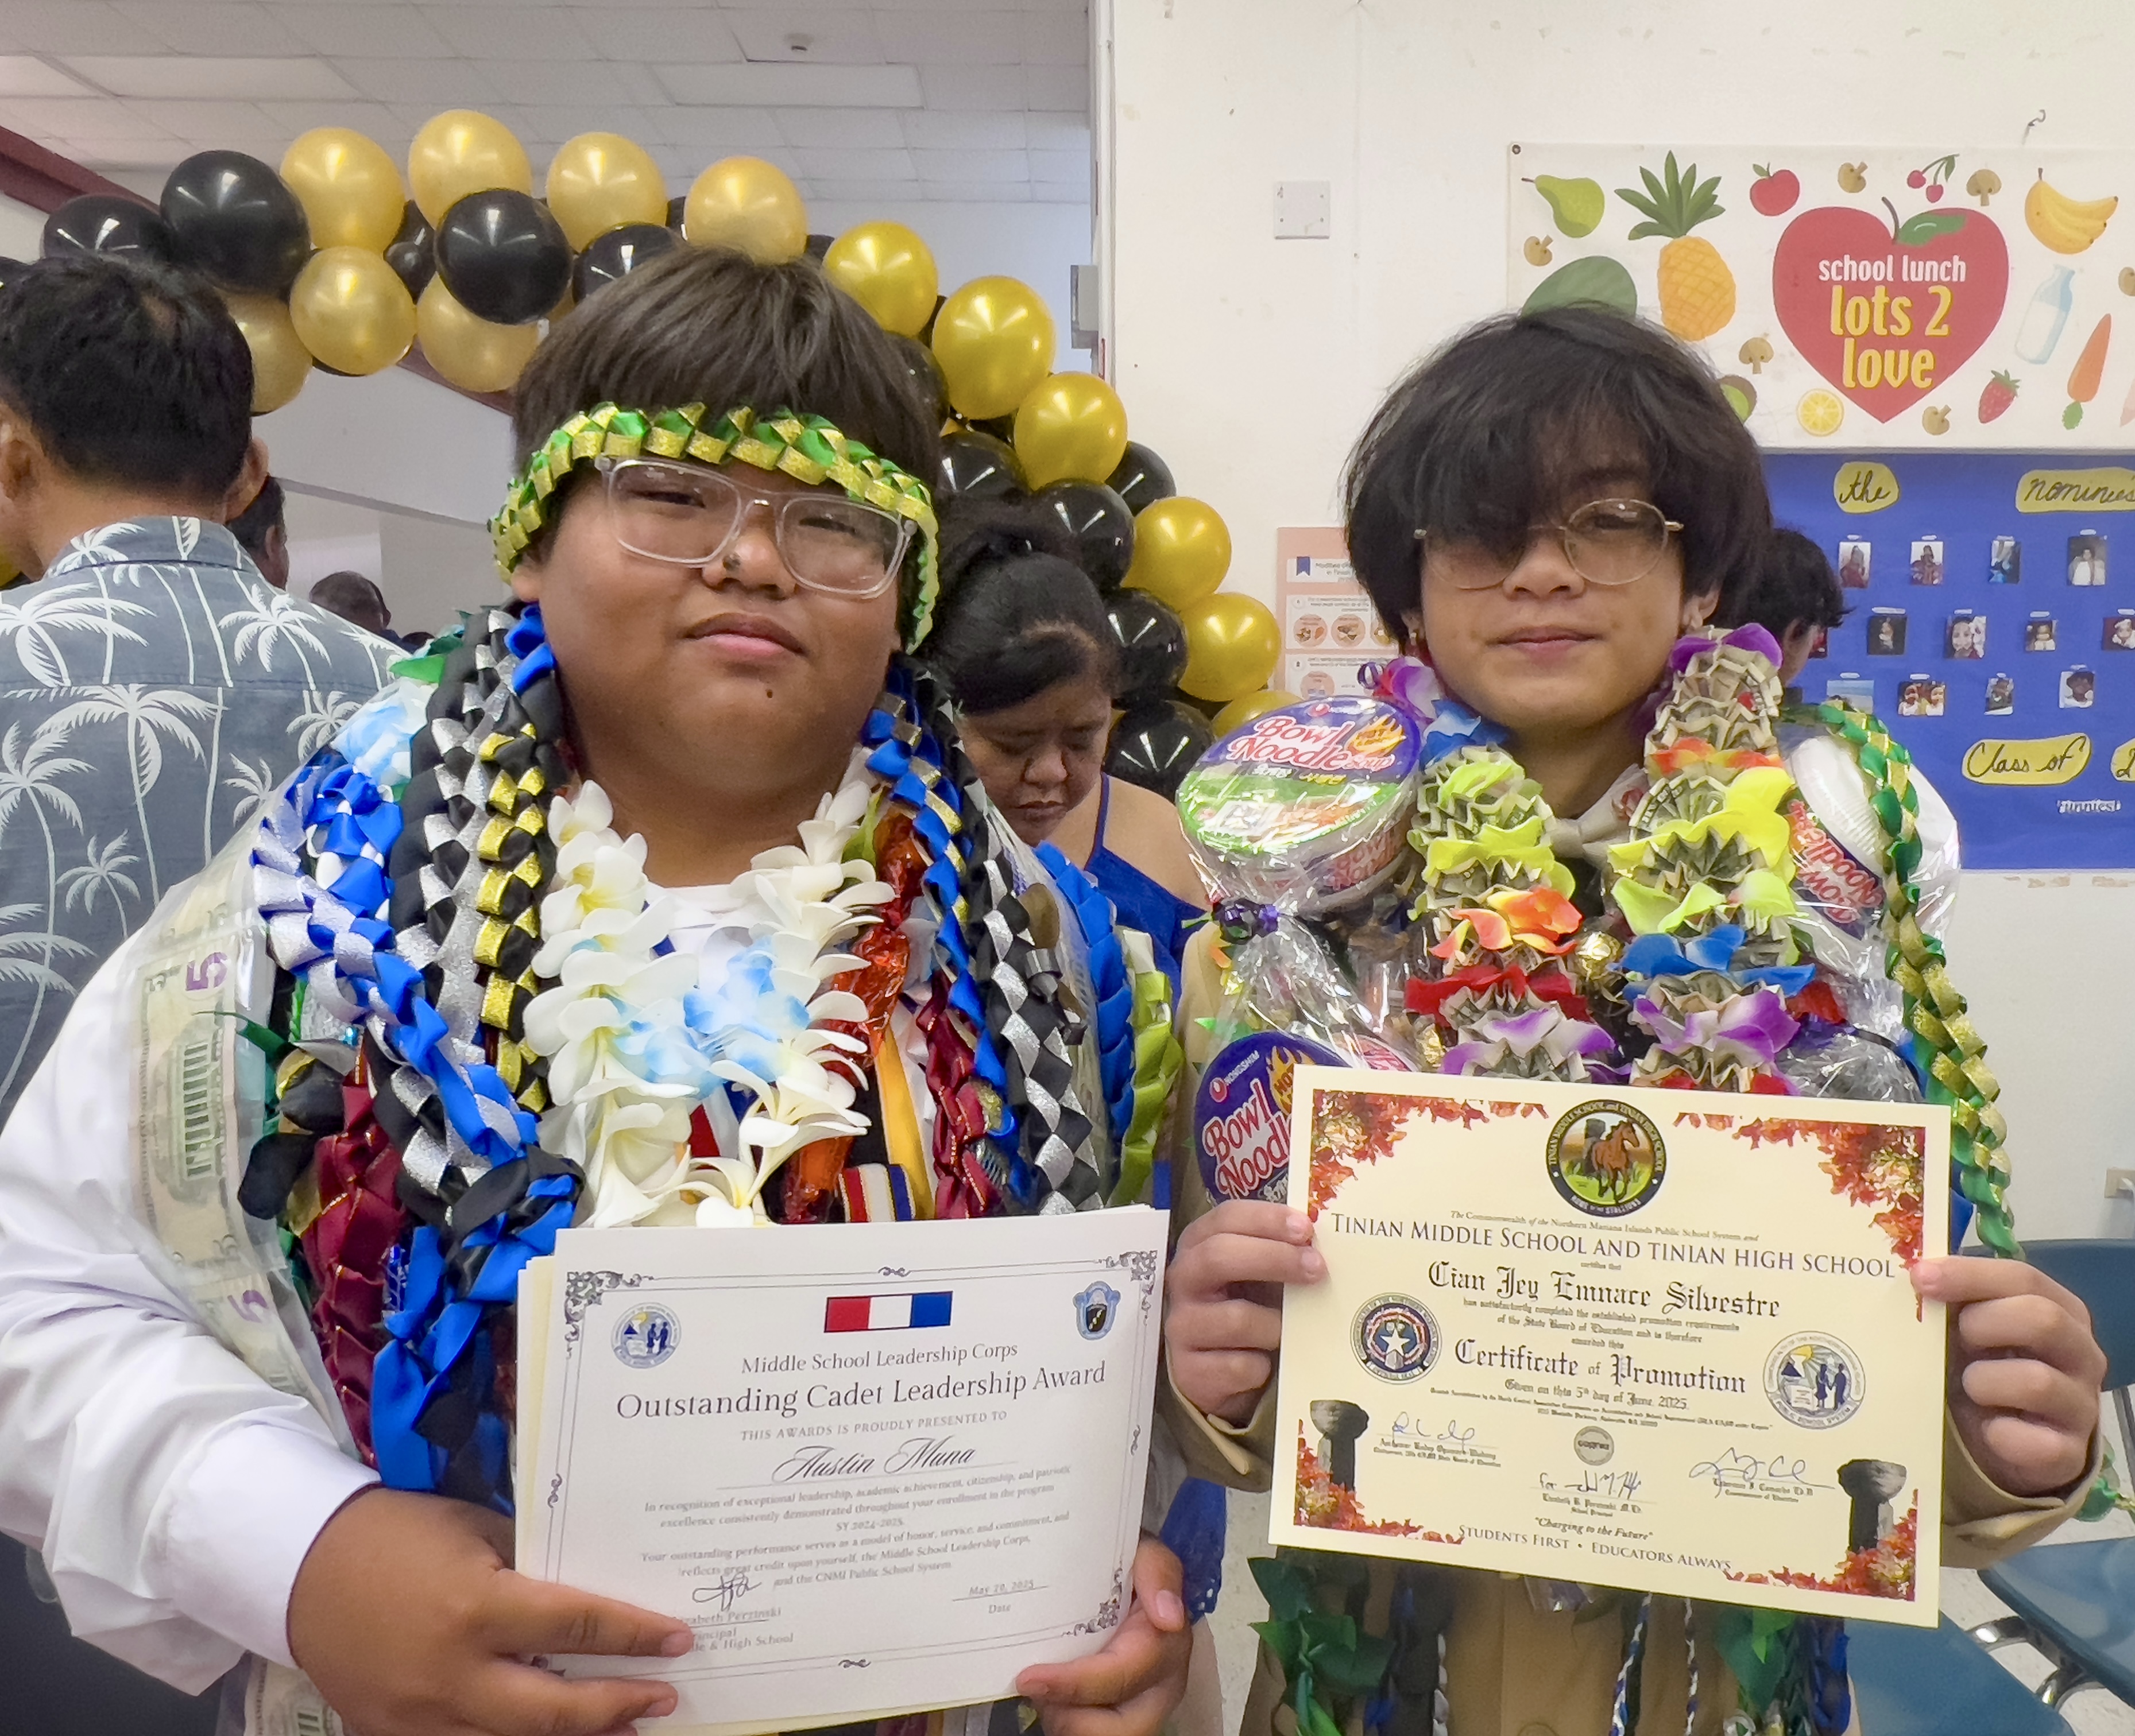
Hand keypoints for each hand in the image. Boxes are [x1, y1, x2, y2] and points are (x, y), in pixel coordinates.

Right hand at [288, 1487, 691, 1735]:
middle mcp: (453, 1673)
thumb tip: (587, 1589)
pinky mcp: (393, 1735)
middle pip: (555, 1712)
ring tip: (624, 1729)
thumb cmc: (396, 1532)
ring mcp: (420, 1715)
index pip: (577, 1626)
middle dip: (618, 1707)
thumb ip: (528, 1564)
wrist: (301, 1565)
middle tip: (666, 1698)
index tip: (677, 1639)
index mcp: (477, 1608)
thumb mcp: (474, 1529)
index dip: (635, 1635)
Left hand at [1016, 1538, 1189, 1735]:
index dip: (1074, 1684)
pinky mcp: (1121, 1716)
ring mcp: (1143, 1707)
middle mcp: (1161, 1687)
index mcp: (1167, 1646)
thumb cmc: (1130, 1566)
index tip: (1029, 1677)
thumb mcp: (1145, 1552)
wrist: (1127, 1577)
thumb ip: (1160, 1571)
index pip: (1120, 1678)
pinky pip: (1088, 1730)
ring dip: (1066, 1717)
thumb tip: (1168, 1617)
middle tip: (1037, 1687)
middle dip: (1073, 1717)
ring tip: (1045, 1687)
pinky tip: (1054, 1691)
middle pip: (1119, 1730)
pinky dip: (1066, 1716)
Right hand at [1166, 1201, 1323, 1423]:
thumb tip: (1321, 1246)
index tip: (1306, 1229)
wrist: (1220, 1376)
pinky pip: (1239, 1366)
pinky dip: (1262, 1367)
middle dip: (1274, 1258)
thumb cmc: (1249, 1310)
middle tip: (1317, 1268)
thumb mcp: (1259, 1276)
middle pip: (1219, 1256)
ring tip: (1292, 1333)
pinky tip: (1266, 1366)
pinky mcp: (1187, 1371)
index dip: (1267, 1219)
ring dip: (1276, 1326)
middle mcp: (1183, 1280)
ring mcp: (1180, 1326)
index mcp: (1198, 1245)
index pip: (1226, 1219)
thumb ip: (1281, 1253)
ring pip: (1236, 1319)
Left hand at [1912, 1257, 2106, 1496]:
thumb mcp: (1970, 1331)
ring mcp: (2081, 1405)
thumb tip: (1913, 1276)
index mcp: (2060, 1311)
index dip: (1969, 1275)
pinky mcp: (2070, 1453)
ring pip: (2036, 1381)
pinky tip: (1986, 1429)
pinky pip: (2035, 1443)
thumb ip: (1955, 1302)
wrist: (2009, 1442)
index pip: (2023, 1278)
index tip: (1920, 1278)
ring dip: (1984, 1382)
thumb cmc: (1986, 1369)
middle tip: (1956, 1339)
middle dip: (1983, 1324)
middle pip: (2043, 1319)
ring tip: (1968, 1388)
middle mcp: (2081, 1354)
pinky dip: (2000, 1435)